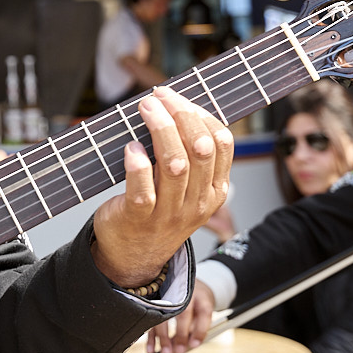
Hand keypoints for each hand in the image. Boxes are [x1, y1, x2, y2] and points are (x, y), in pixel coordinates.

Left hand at [91, 86, 233, 288]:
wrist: (133, 255)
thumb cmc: (158, 209)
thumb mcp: (188, 187)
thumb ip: (189, 154)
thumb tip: (175, 105)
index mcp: (215, 189)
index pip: (221, 143)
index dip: (200, 114)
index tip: (176, 96)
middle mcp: (197, 201)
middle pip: (199, 149)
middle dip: (180, 115)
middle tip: (157, 97)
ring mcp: (169, 212)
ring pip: (174, 165)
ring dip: (160, 130)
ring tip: (145, 109)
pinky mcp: (140, 218)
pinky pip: (143, 189)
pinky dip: (137, 164)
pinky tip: (130, 147)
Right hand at [146, 280, 216, 352]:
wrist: (185, 283)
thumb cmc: (197, 301)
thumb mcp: (203, 310)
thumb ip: (198, 328)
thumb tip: (189, 346)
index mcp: (201, 296)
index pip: (203, 312)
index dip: (199, 330)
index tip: (194, 345)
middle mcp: (184, 294)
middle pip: (182, 314)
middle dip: (180, 335)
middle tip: (178, 352)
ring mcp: (168, 296)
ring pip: (165, 317)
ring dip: (163, 338)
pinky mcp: (156, 303)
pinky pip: (153, 320)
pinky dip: (151, 336)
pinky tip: (151, 350)